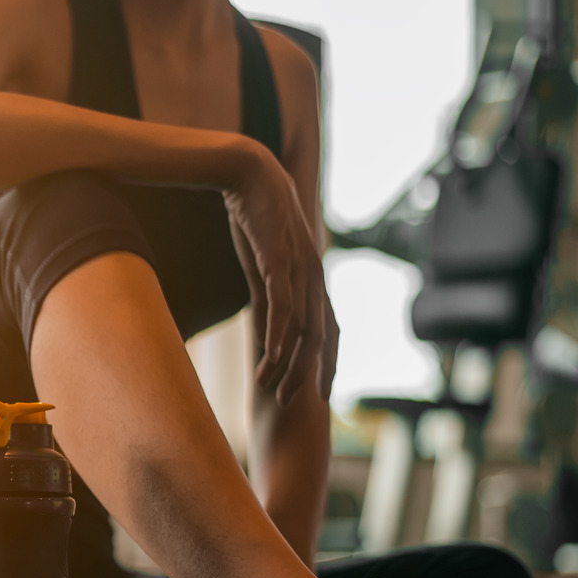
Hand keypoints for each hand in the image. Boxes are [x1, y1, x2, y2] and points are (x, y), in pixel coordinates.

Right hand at [222, 146, 339, 404]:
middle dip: (312, 373)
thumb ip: (267, 294)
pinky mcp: (279, 260)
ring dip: (291, 362)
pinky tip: (272, 356)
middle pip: (322, 336)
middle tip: (297, 404)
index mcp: (313, 277)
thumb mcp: (262, 264)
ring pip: (303, 326)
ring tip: (275, 389)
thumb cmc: (254, 216)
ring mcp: (300, 268)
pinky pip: (283, 304)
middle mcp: (315, 276)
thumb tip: (265, 324)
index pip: (329, 329)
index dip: (327, 363)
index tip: (319, 393)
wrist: (248, 173)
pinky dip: (280, 334)